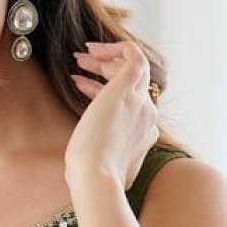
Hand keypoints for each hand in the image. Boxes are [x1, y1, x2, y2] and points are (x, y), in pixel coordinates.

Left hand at [65, 39, 161, 193]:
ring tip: (82, 56)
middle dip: (105, 69)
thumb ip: (96, 165)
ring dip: (108, 57)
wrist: (95, 177)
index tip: (80, 85)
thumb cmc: (90, 178)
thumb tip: (78, 174)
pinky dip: (116, 47)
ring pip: (135, 67)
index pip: (129, 102)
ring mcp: (140, 102)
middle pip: (134, 82)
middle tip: (80, 62)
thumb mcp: (99, 169)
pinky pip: (134, 56)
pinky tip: (95, 48)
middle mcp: (147, 116)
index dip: (102, 90)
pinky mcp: (127, 89)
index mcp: (143, 135)